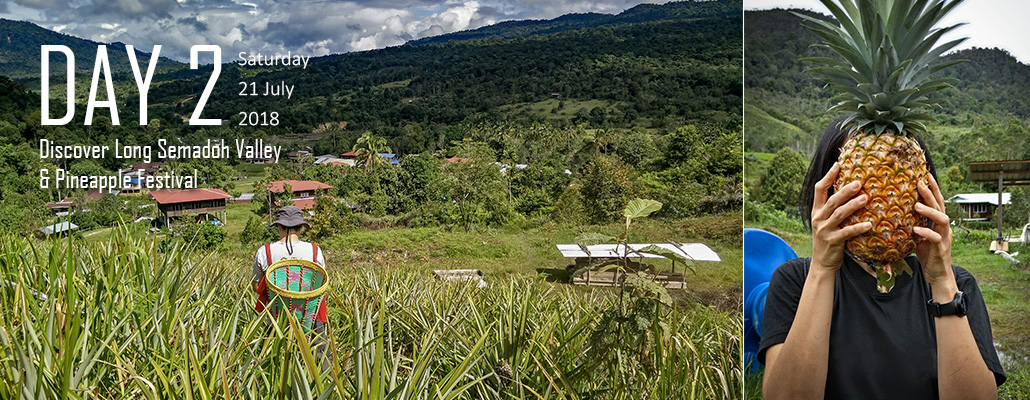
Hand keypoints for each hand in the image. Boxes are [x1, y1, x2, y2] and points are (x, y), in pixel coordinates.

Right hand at [810, 162, 871, 272]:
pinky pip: (846, 232)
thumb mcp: (825, 222)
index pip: (819, 189)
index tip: (838, 164)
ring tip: (865, 198)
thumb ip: (833, 209)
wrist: (822, 262)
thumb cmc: (829, 239)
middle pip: (831, 200)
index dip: (828, 176)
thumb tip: (849, 192)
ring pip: (839, 214)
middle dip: (845, 190)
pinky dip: (858, 228)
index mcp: (816, 211)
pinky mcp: (832, 241)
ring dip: (852, 205)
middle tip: (858, 182)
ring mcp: (824, 230)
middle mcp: (818, 218)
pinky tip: (869, 224)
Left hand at [913, 174, 955, 292]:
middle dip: (931, 193)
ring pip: (942, 220)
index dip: (933, 189)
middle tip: (920, 182)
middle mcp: (944, 228)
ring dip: (930, 211)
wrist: (938, 275)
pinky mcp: (940, 249)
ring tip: (917, 205)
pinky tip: (915, 230)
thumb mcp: (918, 237)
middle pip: (941, 206)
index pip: (938, 202)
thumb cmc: (928, 254)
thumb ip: (912, 225)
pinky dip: (926, 233)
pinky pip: (935, 238)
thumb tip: (895, 214)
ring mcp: (944, 238)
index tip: (925, 175)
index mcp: (939, 223)